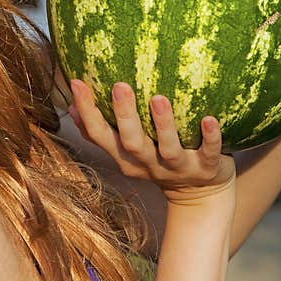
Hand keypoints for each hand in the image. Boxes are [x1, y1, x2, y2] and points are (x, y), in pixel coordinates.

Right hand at [67, 79, 235, 205]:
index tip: (77, 83)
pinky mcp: (207, 168)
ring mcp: (178, 169)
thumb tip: (71, 102)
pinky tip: (209, 118)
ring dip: (163, 125)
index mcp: (126, 158)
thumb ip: (101, 131)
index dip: (87, 112)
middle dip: (125, 116)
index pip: (100, 135)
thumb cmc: (158, 161)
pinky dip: (210, 137)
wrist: (200, 197)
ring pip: (168, 149)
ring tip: (158, 98)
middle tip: (119, 85)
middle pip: (132, 143)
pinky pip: (209, 153)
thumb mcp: (126, 151)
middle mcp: (149, 165)